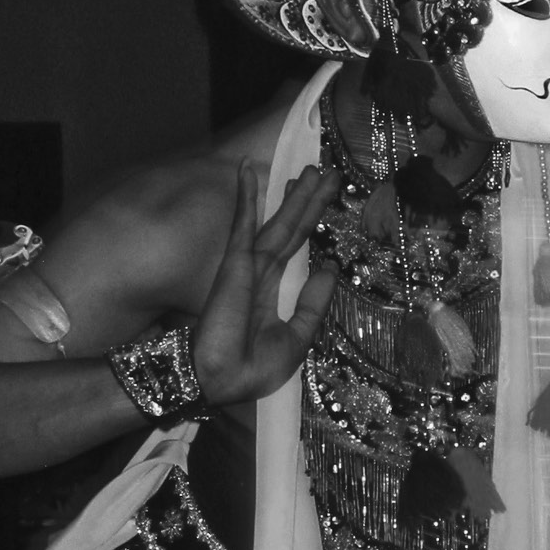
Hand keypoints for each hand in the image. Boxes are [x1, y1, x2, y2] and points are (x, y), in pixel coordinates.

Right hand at [192, 162, 339, 405]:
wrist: (219, 382)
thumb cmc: (252, 368)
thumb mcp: (296, 338)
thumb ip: (313, 303)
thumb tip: (330, 267)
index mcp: (273, 288)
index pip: (296, 245)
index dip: (311, 220)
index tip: (326, 199)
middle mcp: (262, 271)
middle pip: (292, 227)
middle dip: (310, 199)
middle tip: (328, 171)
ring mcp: (248, 264)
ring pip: (277, 220)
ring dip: (294, 193)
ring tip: (313, 167)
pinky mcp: (235, 263)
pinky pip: (243, 223)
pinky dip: (246, 196)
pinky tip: (248, 169)